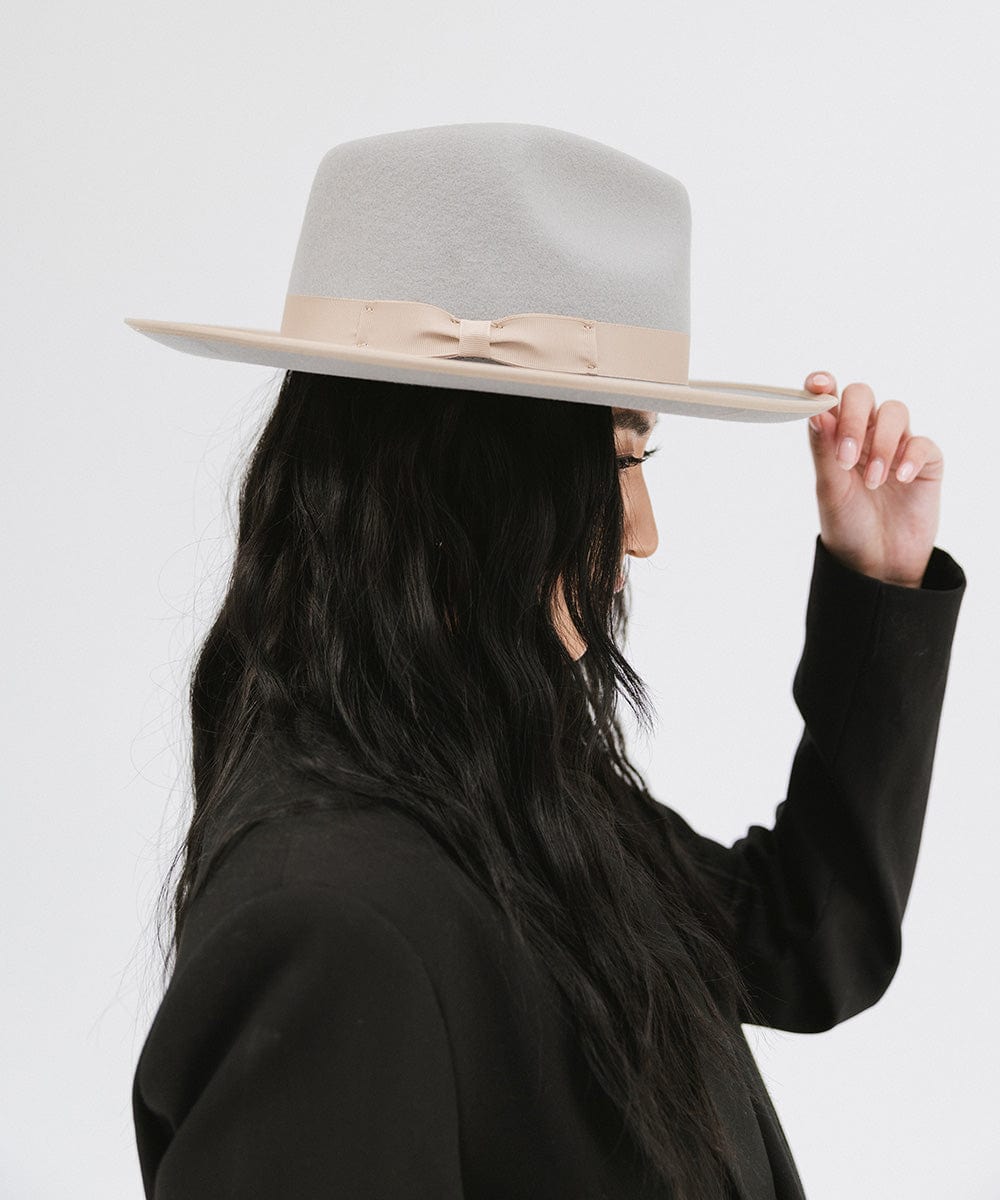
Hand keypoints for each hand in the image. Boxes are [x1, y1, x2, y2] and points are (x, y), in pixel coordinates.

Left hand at [804, 371, 942, 587]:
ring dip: (880, 444)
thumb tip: (816, 411)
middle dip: (854, 419)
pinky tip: (900, 479)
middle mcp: (865, 434)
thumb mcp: (829, 490)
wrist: (877, 564)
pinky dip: (910, 456)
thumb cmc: (848, 525)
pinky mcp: (925, 462)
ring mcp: (896, 446)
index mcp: (835, 437)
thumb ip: (823, 449)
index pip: (829, 398)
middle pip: (862, 395)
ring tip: (873, 481)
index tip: (817, 386)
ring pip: (895, 412)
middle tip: (846, 456)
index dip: (823, 385)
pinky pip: (922, 442)